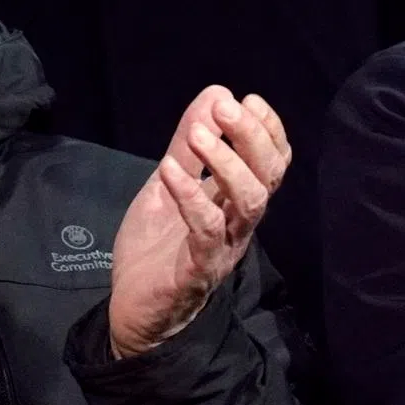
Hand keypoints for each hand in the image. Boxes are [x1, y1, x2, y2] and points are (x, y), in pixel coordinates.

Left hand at [108, 86, 290, 357]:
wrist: (132, 310)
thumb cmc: (156, 248)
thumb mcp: (166, 183)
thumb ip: (187, 146)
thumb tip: (215, 94)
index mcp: (234, 203)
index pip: (272, 163)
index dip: (269, 130)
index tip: (249, 100)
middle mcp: (239, 224)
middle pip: (266, 177)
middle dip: (251, 137)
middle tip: (226, 108)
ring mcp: (223, 247)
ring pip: (249, 202)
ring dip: (226, 162)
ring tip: (199, 135)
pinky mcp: (198, 269)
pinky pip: (206, 231)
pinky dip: (190, 197)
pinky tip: (169, 172)